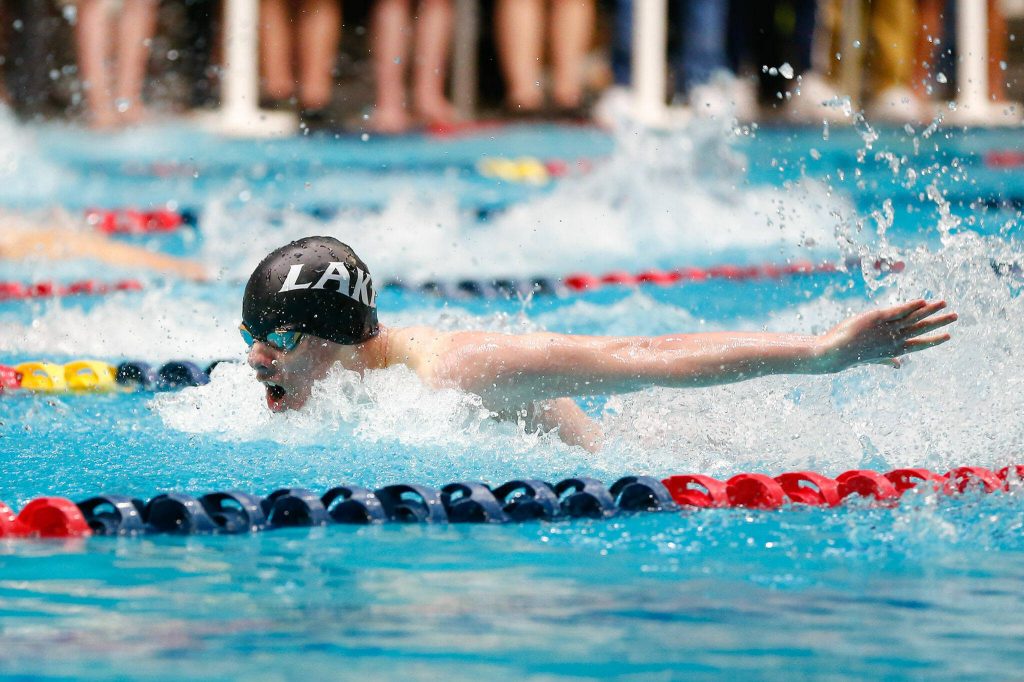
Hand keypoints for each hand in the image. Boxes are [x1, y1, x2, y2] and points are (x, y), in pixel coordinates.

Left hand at [817, 299, 957, 371]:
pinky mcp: (877, 317)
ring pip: (913, 317)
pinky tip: (923, 300)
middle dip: (940, 322)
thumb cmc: (852, 356)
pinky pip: (898, 310)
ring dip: (930, 310)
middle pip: (922, 329)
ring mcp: (887, 328)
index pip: (920, 344)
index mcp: (895, 350)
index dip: (935, 340)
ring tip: (944, 303)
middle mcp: (894, 339)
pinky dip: (910, 306)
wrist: (835, 352)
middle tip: (956, 316)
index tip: (949, 336)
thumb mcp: (872, 359)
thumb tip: (898, 366)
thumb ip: (887, 360)